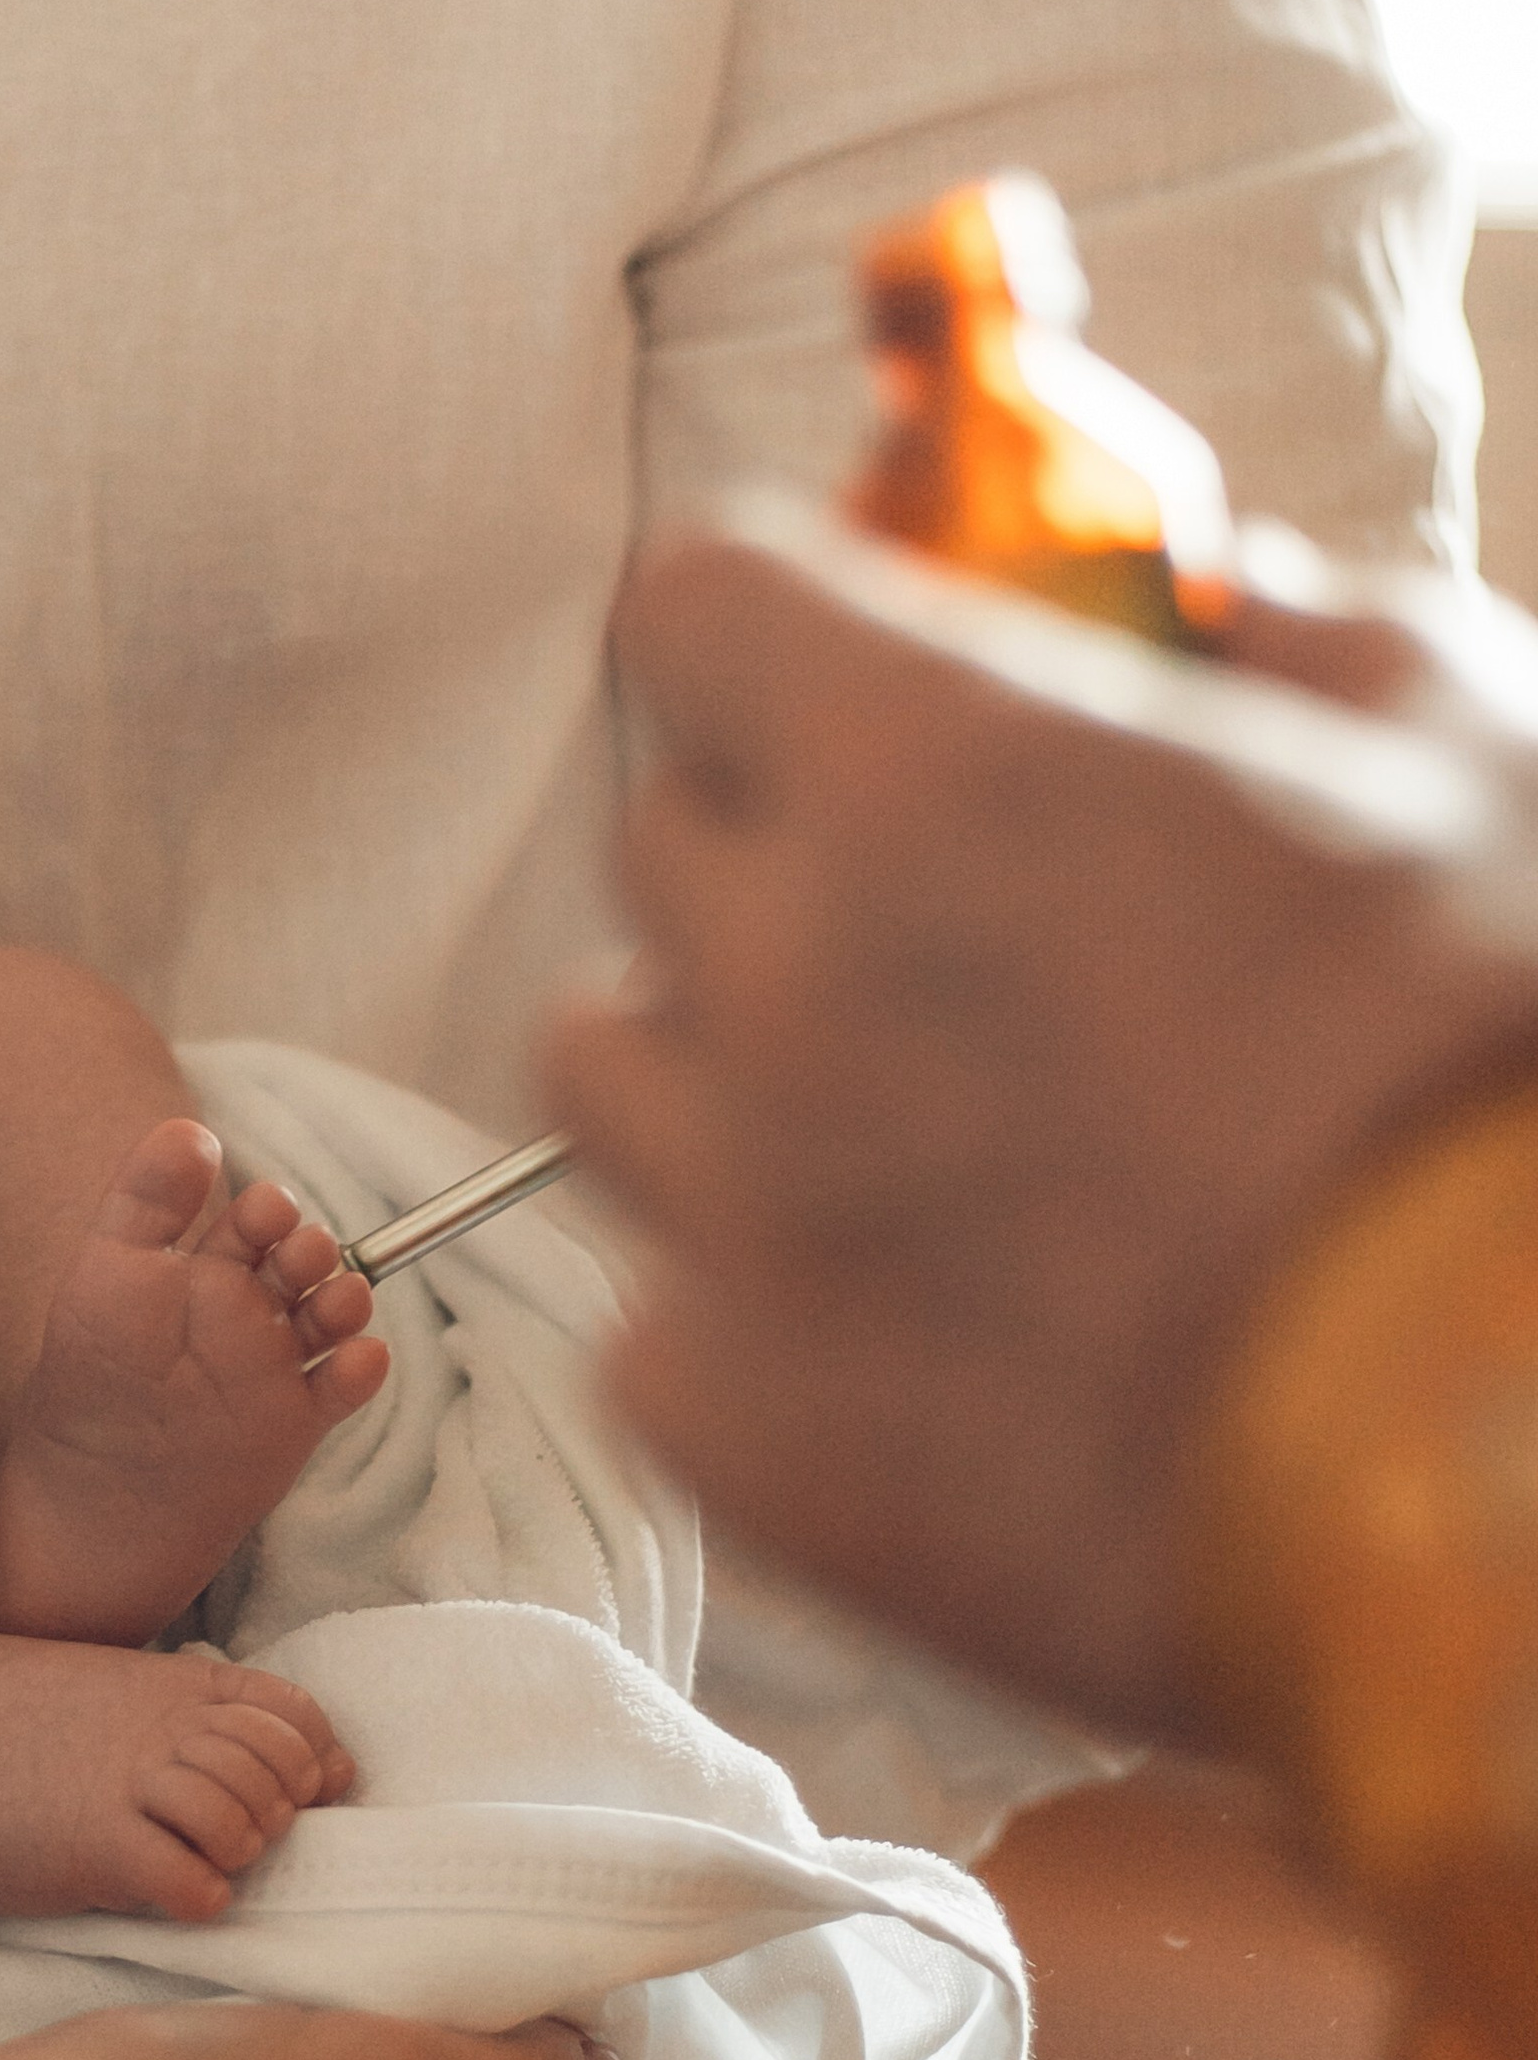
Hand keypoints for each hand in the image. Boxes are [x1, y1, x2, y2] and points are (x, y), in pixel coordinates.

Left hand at [544, 512, 1537, 1737]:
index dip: (768, 632)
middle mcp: (780, 974)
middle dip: (776, 856)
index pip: (695, 606)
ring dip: (716, 1070)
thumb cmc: (1505, 1088)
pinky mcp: (730, 1425)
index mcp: (931, 768)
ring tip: (895, 1134)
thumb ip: (1321, 641)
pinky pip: (650, 1316)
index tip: (828, 667)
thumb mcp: (1488, 768)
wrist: (1496, 1456)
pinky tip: (905, 1331)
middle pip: (660, 848)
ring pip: (609, 1072)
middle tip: (931, 929)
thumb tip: (1228, 602)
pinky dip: (746, 1309)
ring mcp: (732, 1214)